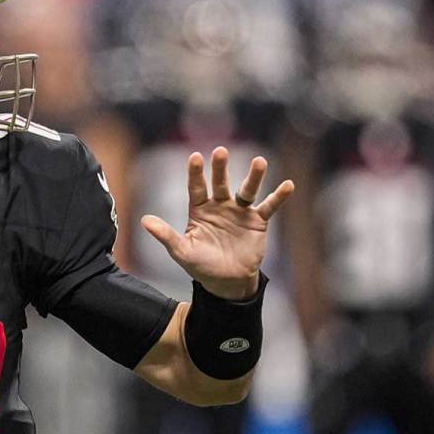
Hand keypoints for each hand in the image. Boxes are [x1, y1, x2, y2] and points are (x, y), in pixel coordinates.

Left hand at [142, 147, 293, 299]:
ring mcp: (240, 212)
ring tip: (260, 161)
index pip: (196, 188)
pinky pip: (269, 206)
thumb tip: (144, 220)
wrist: (226, 282)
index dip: (196, 173)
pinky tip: (288, 185)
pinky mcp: (257, 222)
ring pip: (247, 190)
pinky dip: (279, 196)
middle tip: (220, 151)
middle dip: (221, 168)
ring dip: (254, 176)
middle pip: (221, 183)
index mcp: (200, 210)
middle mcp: (220, 206)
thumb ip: (165, 235)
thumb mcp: (181, 251)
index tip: (195, 157)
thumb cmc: (201, 266)